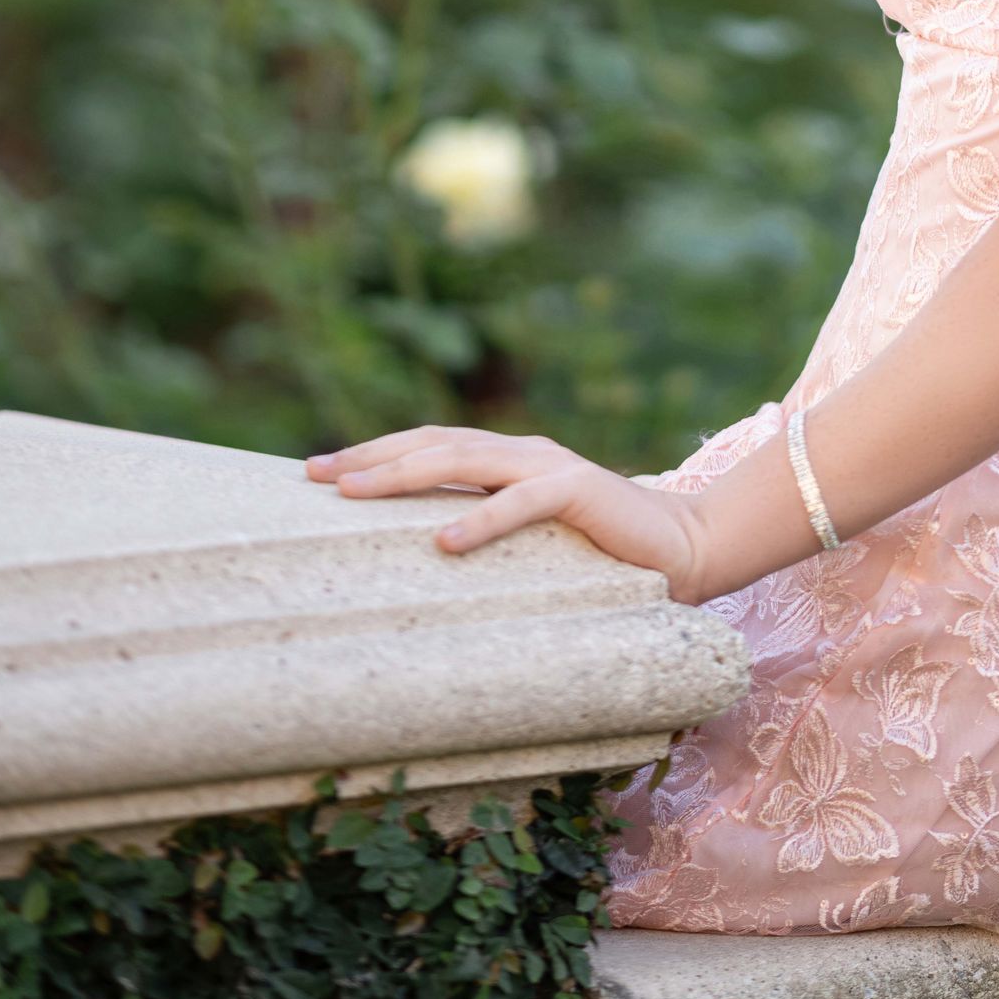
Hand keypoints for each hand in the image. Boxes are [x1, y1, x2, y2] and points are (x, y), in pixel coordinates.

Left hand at [304, 426, 710, 599]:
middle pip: (434, 443)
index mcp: (508, 458)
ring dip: (404, 474)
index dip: (373, 452)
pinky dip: (480, 518)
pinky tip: (443, 539)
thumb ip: (486, 529)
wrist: (684, 547)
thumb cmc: (602, 554)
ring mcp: (552, 466)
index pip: (429, 443)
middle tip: (316, 474)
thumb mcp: (530, 540)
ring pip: (465, 459)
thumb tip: (416, 555)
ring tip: (354, 492)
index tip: (314, 471)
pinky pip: (522, 502)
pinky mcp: (581, 492)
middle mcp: (523, 451)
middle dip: (370, 457)